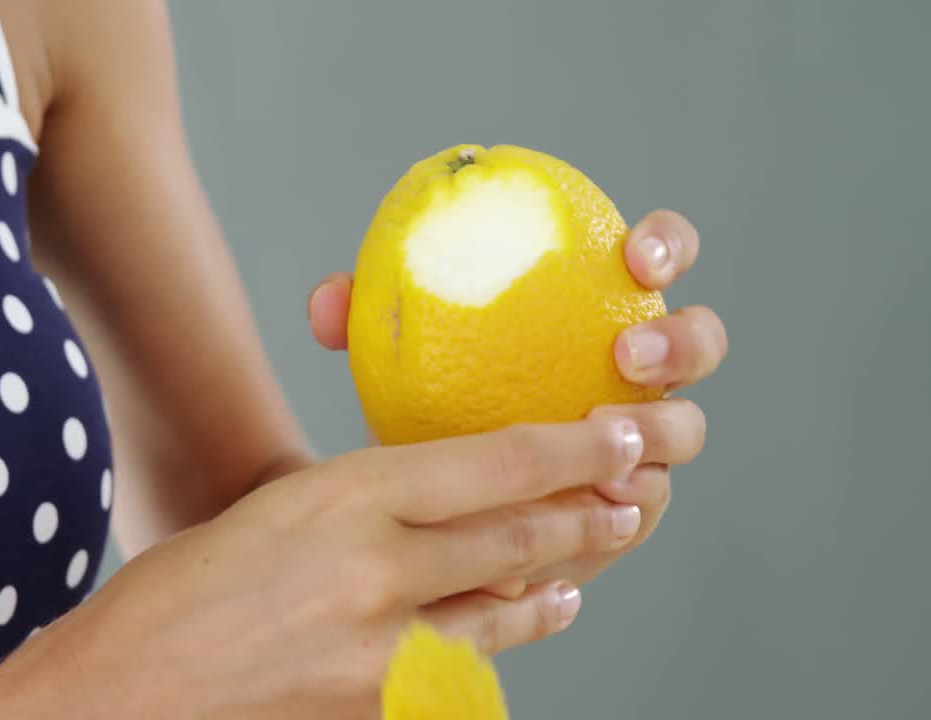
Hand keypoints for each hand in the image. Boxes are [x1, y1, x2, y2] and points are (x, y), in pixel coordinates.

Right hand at [0, 415, 650, 718]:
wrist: (114, 701)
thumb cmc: (169, 598)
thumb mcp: (266, 516)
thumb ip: (353, 509)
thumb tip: (422, 509)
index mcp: (342, 496)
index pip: (492, 464)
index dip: (572, 448)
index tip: (619, 435)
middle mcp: (376, 570)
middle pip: (518, 536)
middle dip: (588, 514)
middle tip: (633, 496)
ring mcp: (384, 654)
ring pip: (506, 609)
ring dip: (556, 583)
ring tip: (586, 566)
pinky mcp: (379, 713)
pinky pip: (466, 673)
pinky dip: (502, 646)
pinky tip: (526, 628)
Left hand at [307, 209, 727, 592]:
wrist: (429, 493)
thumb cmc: (423, 396)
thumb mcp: (391, 358)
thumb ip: (363, 322)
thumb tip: (329, 299)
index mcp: (596, 306)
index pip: (655, 257)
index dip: (665, 246)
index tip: (632, 256)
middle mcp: (635, 370)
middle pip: (699, 340)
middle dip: (682, 341)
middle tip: (626, 355)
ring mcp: (642, 438)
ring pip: (685, 428)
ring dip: (662, 430)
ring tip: (611, 439)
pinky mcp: (631, 504)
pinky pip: (647, 503)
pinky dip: (626, 501)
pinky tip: (593, 506)